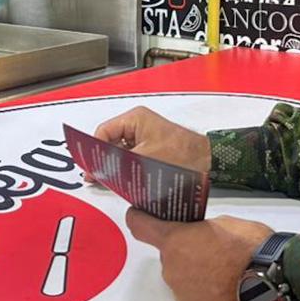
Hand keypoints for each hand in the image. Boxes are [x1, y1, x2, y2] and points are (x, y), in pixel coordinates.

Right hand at [94, 107, 210, 171]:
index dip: (94, 150)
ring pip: (120, 152)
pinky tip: (122, 182)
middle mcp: (138, 124)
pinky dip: (125, 168)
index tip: (90, 168)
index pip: (104, 131)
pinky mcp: (151, 149)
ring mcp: (144, 137)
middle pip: (110, 142)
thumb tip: (99, 171)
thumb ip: (119, 163)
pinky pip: (131, 158)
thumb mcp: (145, 158)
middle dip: (103, 160)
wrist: (209, 161)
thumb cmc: (182, 154)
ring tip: (107, 181)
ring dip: (114, 166)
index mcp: (135, 118)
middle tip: (95, 178)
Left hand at [127, 209, 273, 300]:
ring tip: (223, 267)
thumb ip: (202, 229)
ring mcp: (182, 292)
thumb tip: (202, 235)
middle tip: (208, 244)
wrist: (272, 284)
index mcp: (174, 240)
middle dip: (183, 249)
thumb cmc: (249, 247)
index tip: (139, 213)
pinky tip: (226, 284)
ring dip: (195, 270)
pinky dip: (205, 289)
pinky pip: (195, 294)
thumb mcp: (225, 223)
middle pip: (168, 254)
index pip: (139, 226)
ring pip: (182, 275)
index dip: (138, 217)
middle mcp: (171, 268)